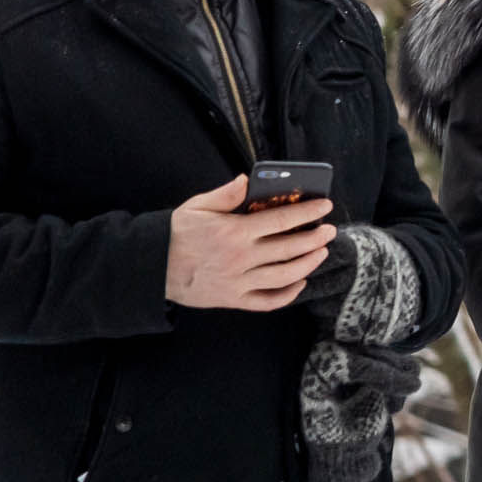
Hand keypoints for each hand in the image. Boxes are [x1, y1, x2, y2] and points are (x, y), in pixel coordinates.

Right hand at [167, 174, 335, 311]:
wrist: (152, 268)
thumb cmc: (176, 234)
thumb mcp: (196, 207)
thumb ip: (225, 195)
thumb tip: (247, 180)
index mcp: (234, 232)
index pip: (282, 220)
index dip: (308, 212)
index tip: (325, 206)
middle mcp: (241, 258)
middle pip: (290, 248)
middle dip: (315, 238)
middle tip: (329, 231)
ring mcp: (239, 282)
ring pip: (285, 276)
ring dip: (308, 264)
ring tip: (320, 253)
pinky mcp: (234, 300)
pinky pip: (268, 302)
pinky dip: (288, 295)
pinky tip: (300, 283)